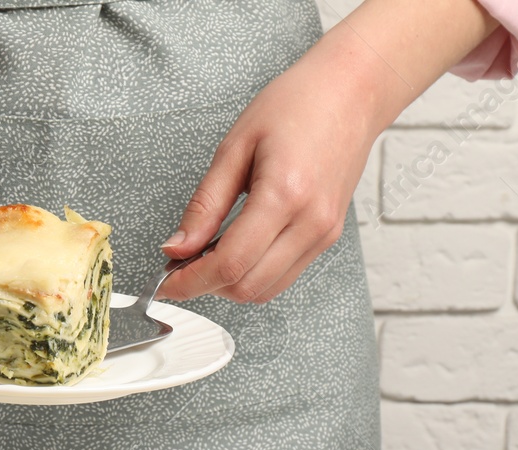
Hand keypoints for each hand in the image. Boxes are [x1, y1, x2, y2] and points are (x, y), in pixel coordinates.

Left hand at [156, 51, 374, 305]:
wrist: (352, 92)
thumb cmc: (298, 104)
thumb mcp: (235, 146)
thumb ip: (205, 204)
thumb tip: (177, 247)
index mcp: (285, 194)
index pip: (230, 263)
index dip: (191, 281)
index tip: (165, 283)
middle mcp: (311, 222)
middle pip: (247, 286)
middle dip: (206, 286)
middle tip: (179, 268)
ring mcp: (324, 233)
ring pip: (266, 290)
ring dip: (229, 284)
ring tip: (205, 257)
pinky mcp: (327, 236)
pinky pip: (284, 275)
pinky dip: (253, 274)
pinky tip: (234, 251)